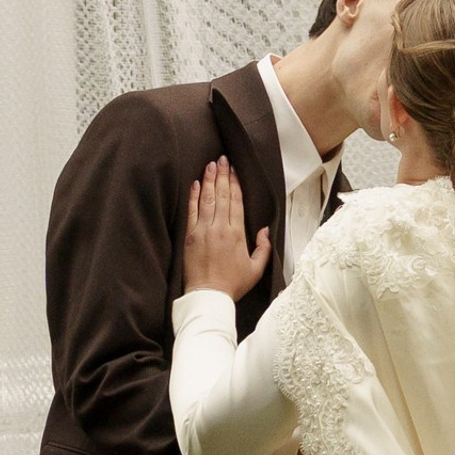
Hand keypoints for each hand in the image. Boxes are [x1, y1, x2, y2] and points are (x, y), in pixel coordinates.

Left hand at [182, 159, 271, 301]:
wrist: (208, 295)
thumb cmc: (232, 284)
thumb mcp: (256, 269)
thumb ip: (263, 248)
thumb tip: (264, 230)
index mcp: (237, 234)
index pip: (236, 202)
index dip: (235, 184)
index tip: (234, 170)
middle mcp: (220, 228)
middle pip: (222, 195)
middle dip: (222, 175)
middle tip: (222, 159)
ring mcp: (204, 230)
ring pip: (207, 199)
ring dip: (209, 180)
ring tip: (211, 164)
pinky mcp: (190, 236)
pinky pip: (192, 211)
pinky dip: (193, 196)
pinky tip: (195, 183)